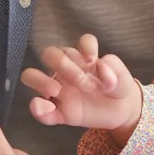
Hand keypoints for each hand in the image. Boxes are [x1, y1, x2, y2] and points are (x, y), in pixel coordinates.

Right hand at [20, 34, 141, 133]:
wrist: (120, 112)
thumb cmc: (118, 88)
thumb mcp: (123, 79)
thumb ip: (114, 69)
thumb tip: (99, 66)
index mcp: (85, 58)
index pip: (81, 42)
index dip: (86, 47)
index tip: (94, 61)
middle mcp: (67, 69)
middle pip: (49, 53)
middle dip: (62, 64)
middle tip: (82, 82)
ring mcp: (59, 89)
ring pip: (31, 75)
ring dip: (40, 80)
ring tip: (56, 91)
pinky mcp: (57, 111)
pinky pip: (38, 109)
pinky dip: (38, 109)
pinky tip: (50, 111)